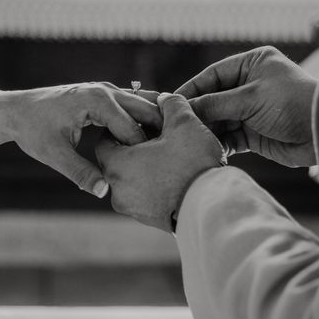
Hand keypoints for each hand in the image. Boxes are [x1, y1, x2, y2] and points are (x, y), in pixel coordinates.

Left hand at [0, 82, 161, 196]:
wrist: (15, 111)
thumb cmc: (33, 131)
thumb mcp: (54, 155)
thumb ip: (81, 172)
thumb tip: (104, 191)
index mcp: (97, 100)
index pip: (132, 127)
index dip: (143, 151)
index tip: (151, 172)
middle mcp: (105, 89)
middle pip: (145, 109)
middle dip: (157, 133)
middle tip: (168, 159)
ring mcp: (105, 89)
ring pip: (141, 106)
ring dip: (152, 126)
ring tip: (164, 151)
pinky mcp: (103, 94)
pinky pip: (130, 106)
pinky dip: (141, 121)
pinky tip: (149, 142)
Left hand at [96, 93, 224, 230]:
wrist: (212, 207)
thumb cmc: (194, 164)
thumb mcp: (184, 123)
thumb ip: (171, 104)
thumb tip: (165, 99)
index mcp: (116, 165)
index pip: (105, 139)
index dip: (122, 125)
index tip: (140, 121)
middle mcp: (116, 190)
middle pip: (117, 160)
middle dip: (132, 146)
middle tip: (154, 136)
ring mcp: (131, 208)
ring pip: (131, 179)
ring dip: (143, 166)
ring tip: (167, 155)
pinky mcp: (148, 219)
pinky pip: (144, 195)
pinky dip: (153, 183)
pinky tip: (174, 174)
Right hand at [175, 46, 316, 166]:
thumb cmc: (292, 103)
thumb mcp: (250, 98)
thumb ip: (214, 104)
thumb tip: (183, 108)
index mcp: (252, 64)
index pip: (212, 75)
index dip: (191, 89)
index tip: (170, 103)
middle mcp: (250, 84)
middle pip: (213, 98)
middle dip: (197, 113)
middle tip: (174, 125)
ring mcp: (251, 110)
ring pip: (219, 119)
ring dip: (206, 130)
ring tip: (188, 139)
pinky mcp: (254, 133)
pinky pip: (228, 137)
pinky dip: (218, 143)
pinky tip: (206, 148)